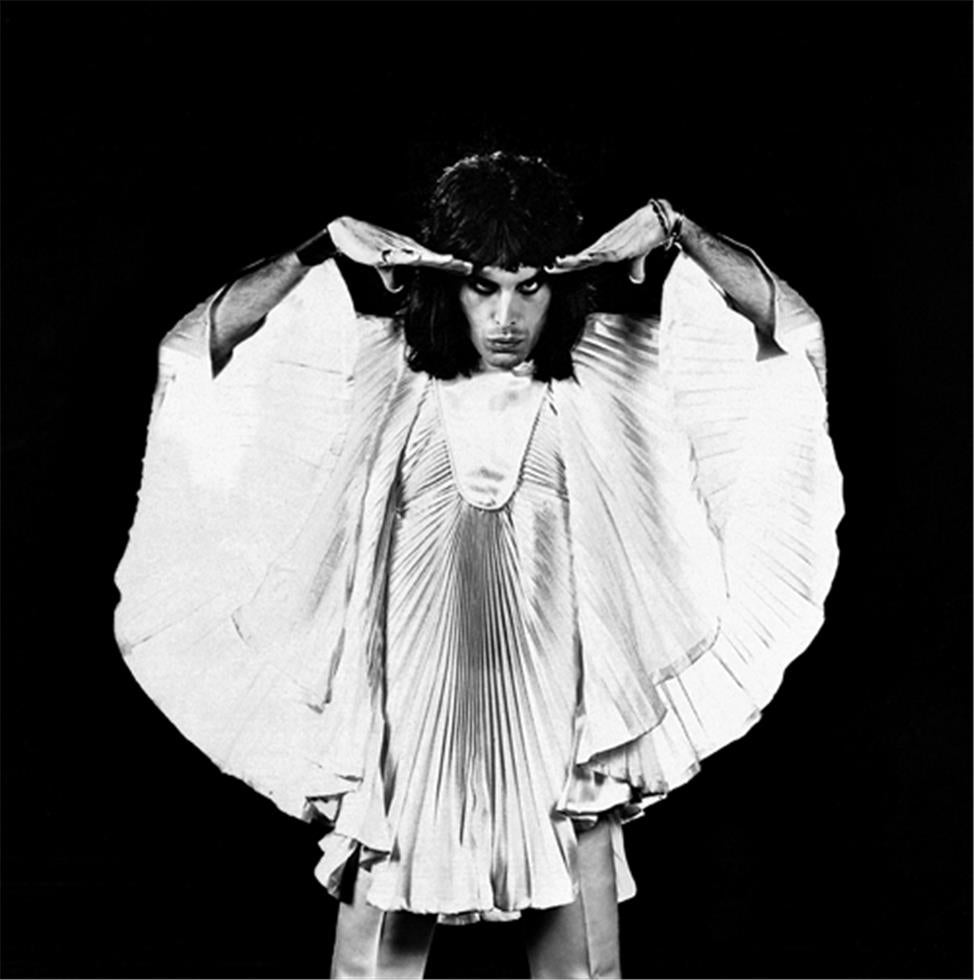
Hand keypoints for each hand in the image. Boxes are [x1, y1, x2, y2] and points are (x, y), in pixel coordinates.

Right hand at [327, 216, 472, 292]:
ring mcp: (394, 247)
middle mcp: (406, 247)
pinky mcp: (381, 250)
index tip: (470, 270)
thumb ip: (392, 278)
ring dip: (434, 258)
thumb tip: (397, 289)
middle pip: (433, 256)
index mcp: (409, 252)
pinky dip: (407, 255)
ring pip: (418, 253)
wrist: (346, 232)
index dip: (452, 265)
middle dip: (451, 262)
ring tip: (450, 261)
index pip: (435, 260)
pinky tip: (417, 258)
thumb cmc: (367, 246)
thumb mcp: (383, 266)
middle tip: (469, 267)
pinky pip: (396, 254)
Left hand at [547, 199, 676, 283]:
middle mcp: (606, 245)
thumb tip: (636, 279)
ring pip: (590, 254)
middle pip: (582, 256)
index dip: (569, 263)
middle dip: (566, 262)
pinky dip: (596, 256)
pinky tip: (586, 259)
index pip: (583, 257)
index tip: (554, 267)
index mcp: (606, 247)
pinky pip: (607, 253)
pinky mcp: (623, 245)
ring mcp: (613, 244)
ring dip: (575, 260)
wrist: (661, 217)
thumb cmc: (648, 233)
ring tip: (560, 263)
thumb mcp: (639, 255)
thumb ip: (635, 267)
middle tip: (549, 266)